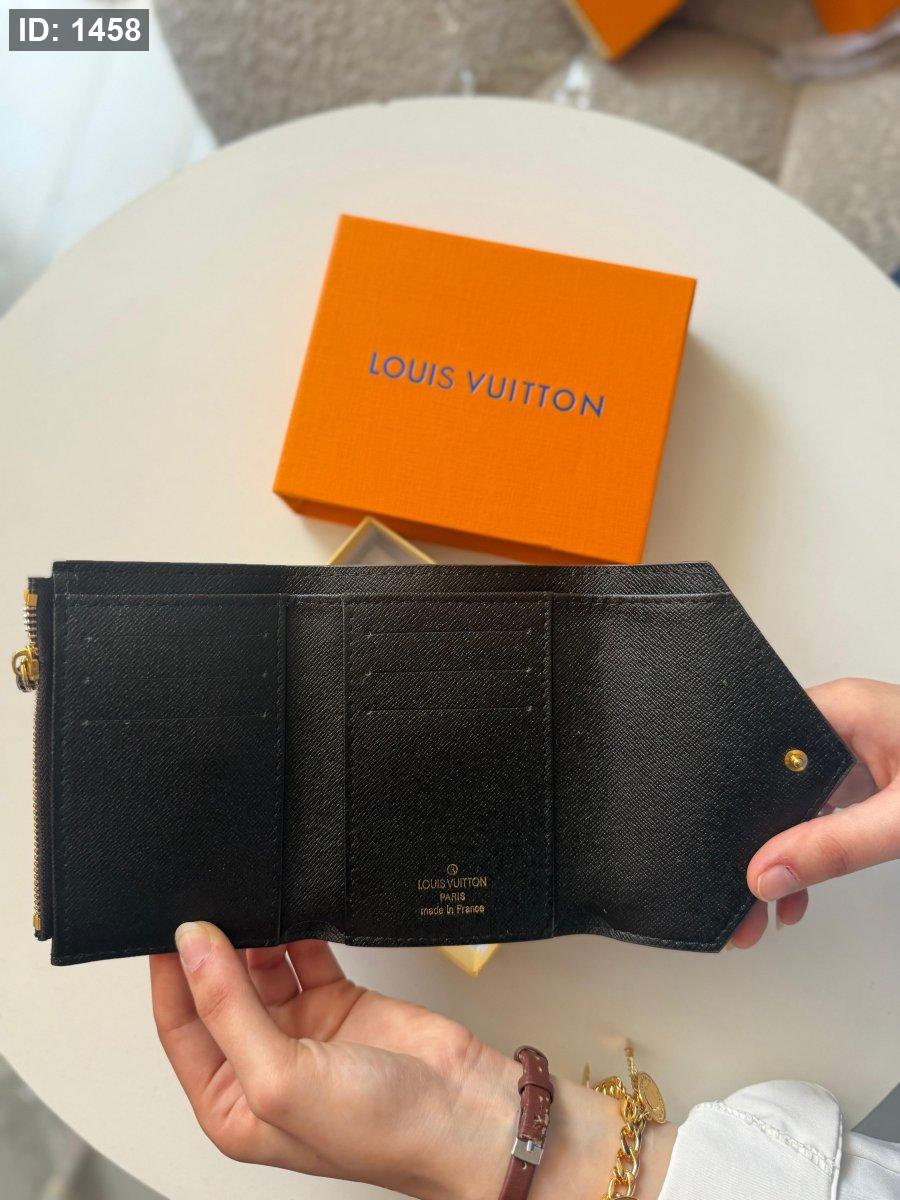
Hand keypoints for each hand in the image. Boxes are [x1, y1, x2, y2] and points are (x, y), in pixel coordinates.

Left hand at [150, 923, 674, 1198]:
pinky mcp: (340, 1000)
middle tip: (212, 905)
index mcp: (232, 1104)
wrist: (466, 1112)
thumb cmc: (382, 1131)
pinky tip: (289, 912)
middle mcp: (262, 1066)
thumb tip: (193, 948)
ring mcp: (303, 1030)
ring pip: (258, 967)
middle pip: (218, 991)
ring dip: (254, 936)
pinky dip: (294, 931)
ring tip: (251, 903)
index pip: (181, 1026)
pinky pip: (302, 953)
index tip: (174, 927)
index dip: (172, 975)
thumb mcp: (282, 1078)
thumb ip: (229, 1009)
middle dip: (212, 950)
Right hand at [732, 677, 899, 947]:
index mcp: (842, 710)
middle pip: (776, 784)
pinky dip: (814, 855)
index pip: (762, 748)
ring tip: (771, 909)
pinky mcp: (877, 778)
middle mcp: (844, 726)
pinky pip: (826, 815)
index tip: (729, 853)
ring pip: (799, 805)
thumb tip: (769, 872)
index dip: (740, 801)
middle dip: (758, 844)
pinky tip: (805, 893)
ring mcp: (860, 751)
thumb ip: (834, 847)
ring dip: (786, 857)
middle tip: (744, 898)